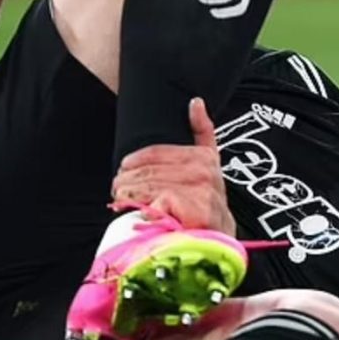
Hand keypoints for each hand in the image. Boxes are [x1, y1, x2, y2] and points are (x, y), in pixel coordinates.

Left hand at [112, 98, 235, 235]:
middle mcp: (204, 172)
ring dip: (129, 196)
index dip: (134, 161)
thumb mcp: (209, 163)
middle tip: (117, 189)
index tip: (124, 168)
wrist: (221, 237)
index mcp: (203, 157)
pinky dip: (144, 212)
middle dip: (127, 181)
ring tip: (121, 201)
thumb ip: (203, 132)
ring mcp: (201, 192)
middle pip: (149, 172)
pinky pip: (157, 205)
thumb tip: (196, 102)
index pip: (156, 153)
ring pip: (149, 189)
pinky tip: (139, 217)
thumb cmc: (207, 202)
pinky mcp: (196, 212)